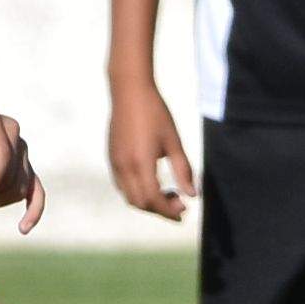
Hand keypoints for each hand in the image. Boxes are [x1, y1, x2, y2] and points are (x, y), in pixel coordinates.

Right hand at [107, 76, 195, 221]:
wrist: (129, 92)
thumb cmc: (156, 114)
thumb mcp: (174, 142)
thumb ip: (184, 170)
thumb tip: (193, 195)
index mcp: (141, 163)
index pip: (153, 199)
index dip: (169, 211)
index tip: (184, 211)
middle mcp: (124, 166)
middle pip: (140, 203)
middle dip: (160, 209)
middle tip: (181, 205)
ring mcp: (114, 163)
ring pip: (129, 196)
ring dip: (149, 202)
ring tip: (170, 194)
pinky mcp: (111, 158)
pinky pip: (122, 185)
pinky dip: (138, 192)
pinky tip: (154, 183)